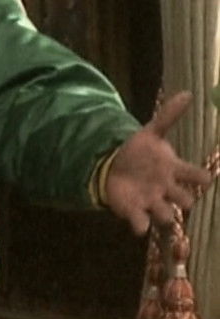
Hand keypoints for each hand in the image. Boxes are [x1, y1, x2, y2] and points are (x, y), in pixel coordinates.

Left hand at [103, 91, 213, 234]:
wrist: (115, 166)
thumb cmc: (140, 152)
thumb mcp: (152, 132)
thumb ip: (169, 116)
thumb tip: (187, 92)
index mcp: (174, 169)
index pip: (197, 176)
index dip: (201, 178)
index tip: (202, 179)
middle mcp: (167, 189)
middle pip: (186, 201)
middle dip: (183, 200)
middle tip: (174, 193)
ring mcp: (152, 202)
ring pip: (167, 216)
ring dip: (164, 214)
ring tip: (155, 205)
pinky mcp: (135, 211)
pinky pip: (142, 225)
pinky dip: (140, 226)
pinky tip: (138, 224)